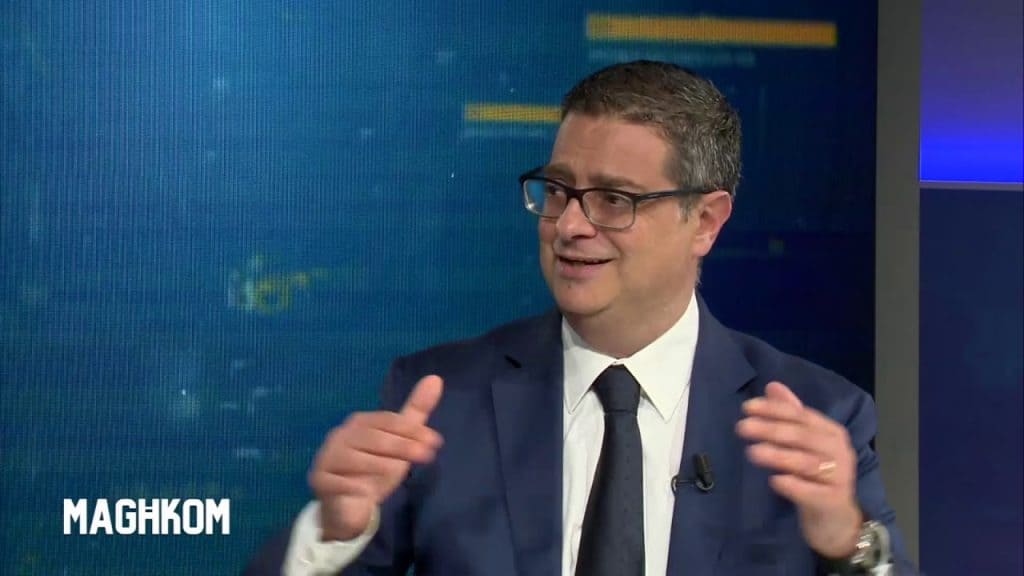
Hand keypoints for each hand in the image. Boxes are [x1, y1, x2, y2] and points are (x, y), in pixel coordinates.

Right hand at [309, 375, 443, 540]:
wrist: (347, 505)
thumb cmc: (375, 469)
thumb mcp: (399, 442)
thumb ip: (415, 413)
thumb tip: (436, 378)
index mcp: (359, 422)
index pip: (388, 421)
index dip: (412, 430)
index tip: (435, 442)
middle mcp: (340, 436)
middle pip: (375, 438)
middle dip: (403, 447)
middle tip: (427, 456)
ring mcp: (327, 457)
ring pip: (358, 460)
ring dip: (381, 468)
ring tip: (397, 475)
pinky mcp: (320, 480)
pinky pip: (341, 483)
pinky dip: (356, 487)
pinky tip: (368, 493)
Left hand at [736, 381, 861, 557]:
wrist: (837, 520)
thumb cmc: (817, 477)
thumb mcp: (806, 444)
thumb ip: (791, 415)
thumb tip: (772, 386)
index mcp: (831, 432)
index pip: (801, 415)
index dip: (774, 409)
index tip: (746, 408)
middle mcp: (839, 451)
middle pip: (802, 436)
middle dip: (771, 430)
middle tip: (742, 427)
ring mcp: (839, 477)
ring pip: (806, 463)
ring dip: (778, 456)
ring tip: (752, 452)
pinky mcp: (833, 501)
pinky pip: (811, 492)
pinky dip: (793, 485)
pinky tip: (774, 481)